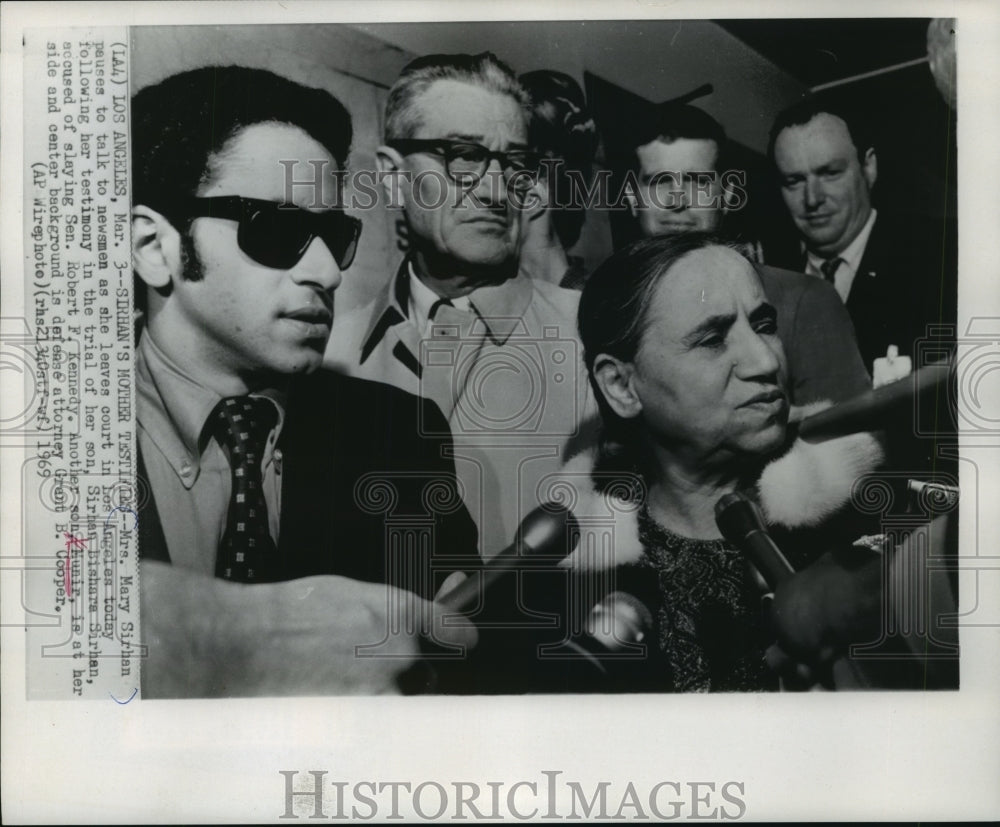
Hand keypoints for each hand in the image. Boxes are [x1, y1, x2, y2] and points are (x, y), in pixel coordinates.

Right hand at [140, 561, 476, 697]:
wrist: (245, 642)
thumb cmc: (286, 614)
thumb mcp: (346, 594)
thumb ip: (383, 612)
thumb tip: (401, 626)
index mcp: (398, 614)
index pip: (451, 628)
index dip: (460, 635)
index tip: (466, 640)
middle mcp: (399, 653)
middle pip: (423, 674)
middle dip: (405, 675)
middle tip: (367, 670)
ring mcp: (381, 692)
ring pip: (400, 703)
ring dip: (383, 700)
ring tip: (339, 687)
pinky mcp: (362, 722)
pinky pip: (380, 727)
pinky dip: (363, 722)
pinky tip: (333, 707)